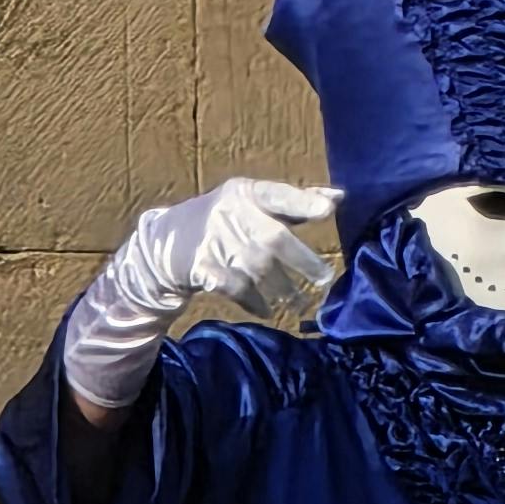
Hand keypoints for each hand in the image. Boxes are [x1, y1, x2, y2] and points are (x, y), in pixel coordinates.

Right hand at [136, 180, 339, 326]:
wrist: (166, 242)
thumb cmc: (226, 220)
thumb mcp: (254, 202)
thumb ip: (295, 201)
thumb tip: (338, 198)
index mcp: (247, 193)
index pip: (278, 194)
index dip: (303, 202)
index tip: (327, 212)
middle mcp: (232, 214)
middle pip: (274, 238)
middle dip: (303, 261)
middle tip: (325, 278)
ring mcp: (215, 242)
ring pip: (259, 270)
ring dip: (284, 290)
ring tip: (302, 303)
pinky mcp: (201, 268)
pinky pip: (236, 289)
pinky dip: (254, 302)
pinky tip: (268, 310)